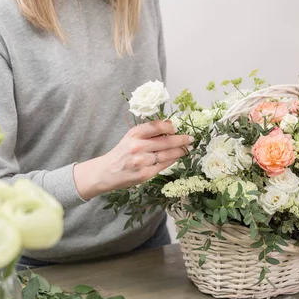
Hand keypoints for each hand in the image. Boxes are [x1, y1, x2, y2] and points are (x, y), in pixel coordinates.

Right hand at [73, 120, 193, 199]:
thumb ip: (149, 131)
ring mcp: (142, 161)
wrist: (106, 172)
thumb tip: (170, 124)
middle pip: (166, 141)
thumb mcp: (131, 137)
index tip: (177, 128)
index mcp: (134, 134)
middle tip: (192, 139)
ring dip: (181, 151)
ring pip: (168, 154)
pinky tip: (176, 157)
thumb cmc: (121, 153)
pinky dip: (172, 160)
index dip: (170, 126)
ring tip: (188, 148)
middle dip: (182, 140)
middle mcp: (138, 146)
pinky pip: (164, 165)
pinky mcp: (145, 174)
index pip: (157, 126)